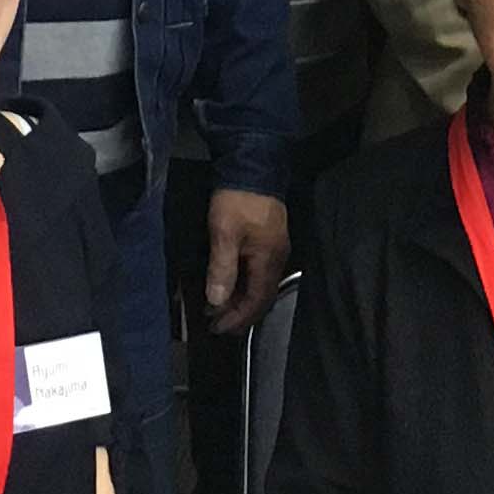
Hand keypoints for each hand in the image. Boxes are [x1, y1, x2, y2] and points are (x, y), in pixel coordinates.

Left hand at [204, 189, 291, 333]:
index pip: (256, 301)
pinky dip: (244, 285)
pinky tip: (231, 285)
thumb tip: (217, 302)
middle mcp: (277, 259)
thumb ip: (221, 269)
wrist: (253, 165)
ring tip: (220, 310)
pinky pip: (258, 273)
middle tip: (217, 325)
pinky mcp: (269, 239)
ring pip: (260, 285)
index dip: (237, 318)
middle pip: (262, 297)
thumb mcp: (224, 234)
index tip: (216, 328)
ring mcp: (275, 249)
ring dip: (241, 300)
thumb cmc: (238, 200)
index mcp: (269, 261)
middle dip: (240, 314)